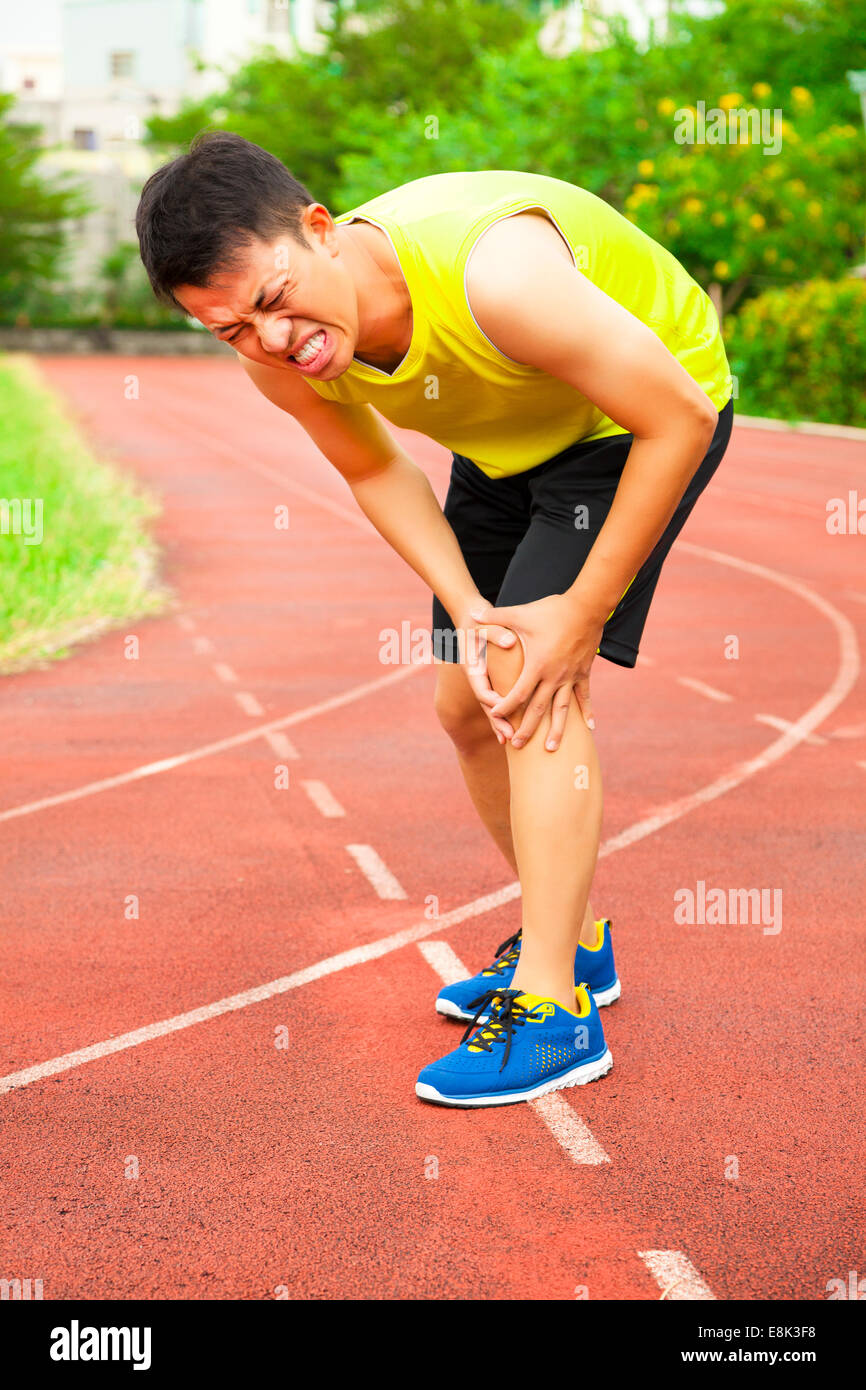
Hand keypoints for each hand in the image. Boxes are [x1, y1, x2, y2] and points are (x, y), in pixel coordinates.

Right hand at [453, 600, 519, 744]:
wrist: (471, 617)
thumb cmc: (479, 620)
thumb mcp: (485, 624)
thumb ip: (496, 633)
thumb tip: (510, 641)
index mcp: (473, 668)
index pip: (482, 690)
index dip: (493, 702)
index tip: (504, 711)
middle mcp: (478, 678)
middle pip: (487, 705)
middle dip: (498, 722)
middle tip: (509, 738)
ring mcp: (484, 681)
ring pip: (493, 707)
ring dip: (502, 723)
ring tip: (512, 740)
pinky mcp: (492, 680)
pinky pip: (500, 700)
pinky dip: (507, 713)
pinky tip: (517, 725)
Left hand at [468, 593, 602, 750]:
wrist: (587, 607)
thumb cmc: (552, 610)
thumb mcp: (521, 613)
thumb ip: (496, 617)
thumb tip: (473, 614)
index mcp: (536, 666)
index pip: (517, 694)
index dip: (505, 707)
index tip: (495, 717)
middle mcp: (554, 676)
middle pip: (538, 710)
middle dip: (526, 729)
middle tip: (517, 745)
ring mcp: (571, 676)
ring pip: (562, 710)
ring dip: (556, 730)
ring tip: (550, 749)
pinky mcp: (584, 672)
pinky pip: (584, 697)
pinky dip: (586, 713)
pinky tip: (589, 729)